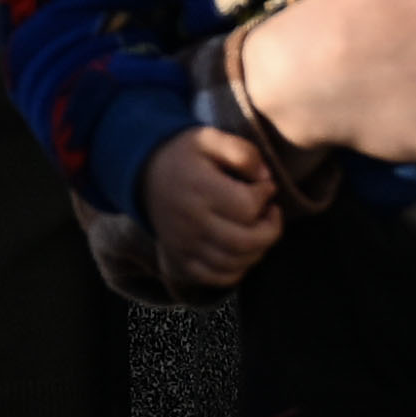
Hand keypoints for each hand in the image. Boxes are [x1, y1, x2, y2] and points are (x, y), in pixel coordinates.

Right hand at [141, 125, 291, 291]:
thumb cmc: (185, 155)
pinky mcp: (181, 262)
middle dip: (271, 228)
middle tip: (271, 212)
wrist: (144, 175)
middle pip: (245, 241)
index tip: (266, 186)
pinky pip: (218, 278)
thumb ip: (242, 153)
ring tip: (259, 229)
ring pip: (235, 264)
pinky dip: (238, 269)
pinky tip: (242, 250)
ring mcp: (185, 246)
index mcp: (199, 190)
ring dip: (259, 249)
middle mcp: (191, 223)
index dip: (266, 196)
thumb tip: (266, 177)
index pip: (247, 206)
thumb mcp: (210, 138)